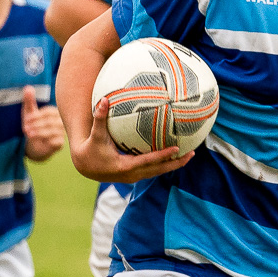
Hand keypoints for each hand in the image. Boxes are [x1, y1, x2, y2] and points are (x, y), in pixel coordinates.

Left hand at [21, 86, 64, 160]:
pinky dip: (46, 141)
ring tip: (28, 134)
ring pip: (52, 131)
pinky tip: (37, 142)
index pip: (48, 112)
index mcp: (54, 112)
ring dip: (39, 132)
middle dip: (36, 124)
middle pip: (50, 121)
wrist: (34, 146)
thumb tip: (28, 87)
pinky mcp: (60, 144)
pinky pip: (56, 141)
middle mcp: (60, 122)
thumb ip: (29, 101)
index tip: (26, 119)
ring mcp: (61, 133)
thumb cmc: (32, 126)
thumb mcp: (29, 113)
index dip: (37, 115)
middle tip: (25, 128)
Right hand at [70, 96, 193, 182]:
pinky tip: (175, 155)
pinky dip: (165, 164)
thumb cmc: (91, 148)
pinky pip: (154, 170)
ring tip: (189, 155)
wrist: (85, 166)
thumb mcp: (96, 134)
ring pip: (158, 172)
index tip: (177, 148)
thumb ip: (100, 117)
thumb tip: (104, 99)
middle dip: (176, 163)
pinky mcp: (135, 176)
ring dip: (174, 165)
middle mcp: (133, 175)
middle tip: (192, 153)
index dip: (163, 155)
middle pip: (159, 170)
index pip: (149, 161)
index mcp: (125, 166)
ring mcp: (135, 177)